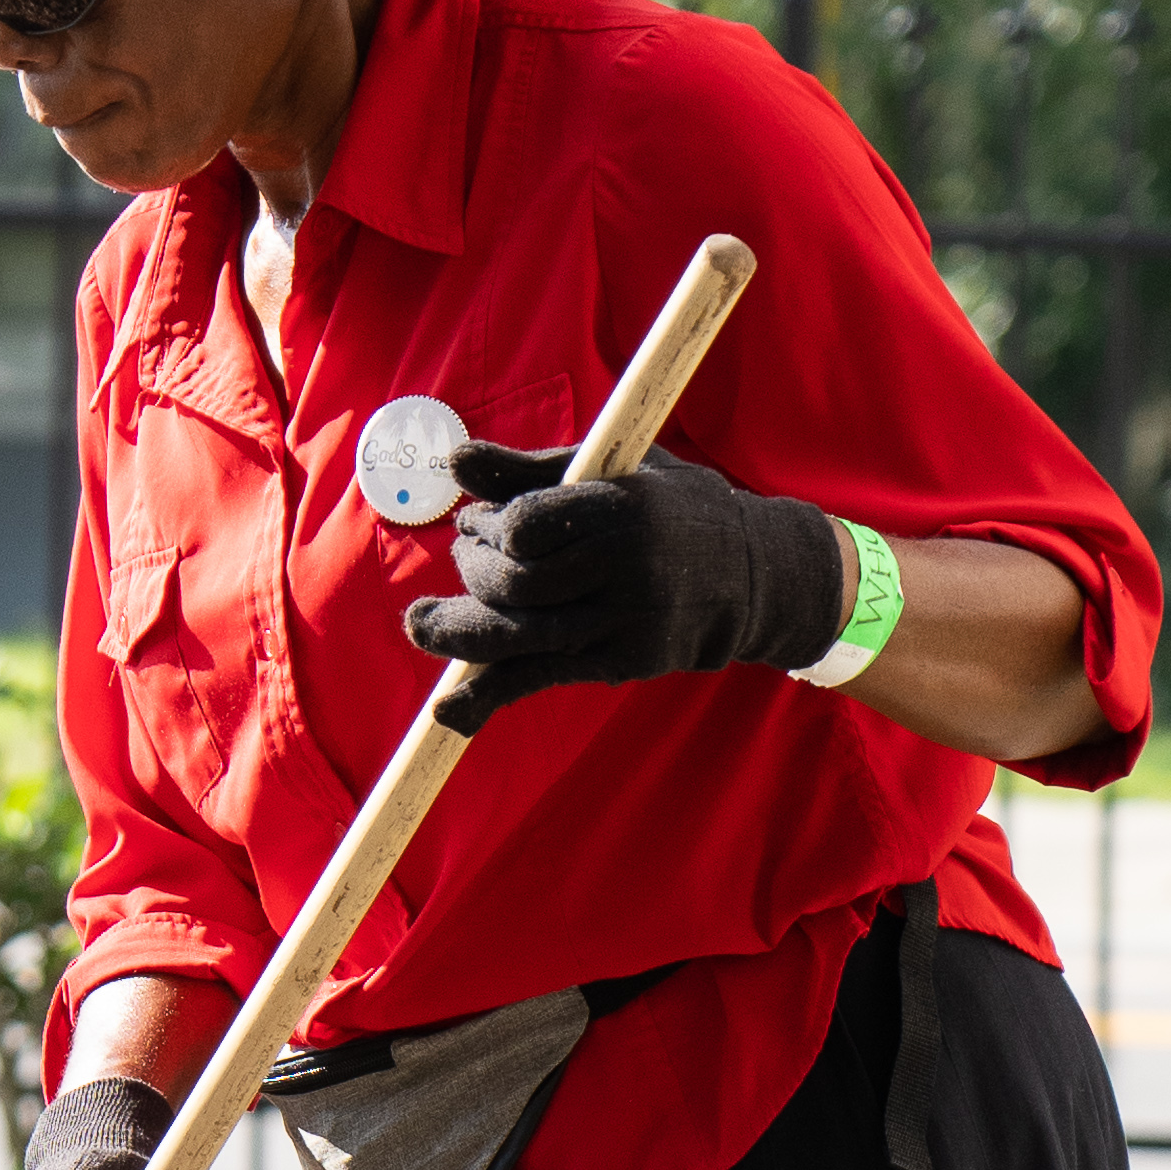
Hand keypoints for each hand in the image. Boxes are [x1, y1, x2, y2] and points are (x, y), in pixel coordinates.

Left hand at [404, 439, 845, 701]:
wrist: (751, 573)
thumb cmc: (666, 509)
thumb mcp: (610, 472)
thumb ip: (528, 470)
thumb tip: (454, 460)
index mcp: (620, 508)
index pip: (524, 527)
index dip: (487, 528)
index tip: (479, 522)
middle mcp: (624, 568)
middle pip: (516, 583)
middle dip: (473, 571)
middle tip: (464, 558)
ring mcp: (624, 621)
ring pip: (519, 636)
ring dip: (457, 633)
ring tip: (419, 624)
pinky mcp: (622, 661)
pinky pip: (540, 679)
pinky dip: (489, 696)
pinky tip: (450, 709)